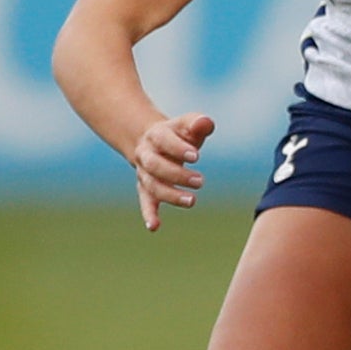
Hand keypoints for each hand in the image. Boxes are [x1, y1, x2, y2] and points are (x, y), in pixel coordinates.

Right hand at [130, 111, 214, 229]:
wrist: (154, 142)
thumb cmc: (178, 133)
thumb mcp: (188, 124)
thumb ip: (198, 123)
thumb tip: (205, 123)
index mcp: (156, 135)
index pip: (164, 141)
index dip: (178, 148)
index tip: (196, 156)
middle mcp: (146, 155)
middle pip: (156, 165)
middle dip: (177, 174)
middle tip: (200, 181)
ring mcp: (145, 173)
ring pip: (152, 185)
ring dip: (170, 195)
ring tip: (192, 201)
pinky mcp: (146, 189)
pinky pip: (145, 202)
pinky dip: (149, 214)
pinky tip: (154, 227)